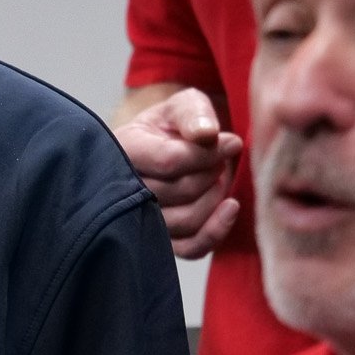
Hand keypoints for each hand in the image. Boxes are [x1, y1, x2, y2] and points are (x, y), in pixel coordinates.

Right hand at [117, 89, 241, 258]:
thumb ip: (193, 112)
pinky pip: (190, 248)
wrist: (163, 149)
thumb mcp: (182, 106)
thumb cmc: (173, 126)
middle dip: (211, 173)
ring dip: (214, 198)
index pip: (169, 160)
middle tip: (220, 159)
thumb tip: (207, 135)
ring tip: (217, 177)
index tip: (232, 142)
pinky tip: (230, 208)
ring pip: (186, 221)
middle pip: (180, 191)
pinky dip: (215, 231)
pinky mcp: (159, 242)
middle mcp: (123, 189)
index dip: (207, 154)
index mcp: (124, 148)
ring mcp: (138, 219)